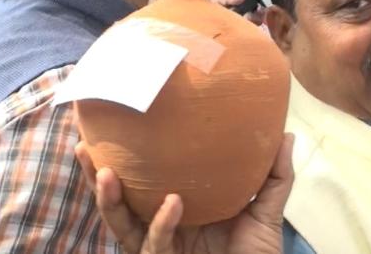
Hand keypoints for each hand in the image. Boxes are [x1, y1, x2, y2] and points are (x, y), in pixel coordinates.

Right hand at [75, 134, 294, 253]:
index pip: (141, 182)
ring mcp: (160, 248)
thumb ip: (274, 177)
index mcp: (175, 209)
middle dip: (96, 176)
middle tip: (84, 146)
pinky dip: (161, 224)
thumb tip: (286, 135)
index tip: (109, 128)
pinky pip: (155, 245)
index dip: (122, 160)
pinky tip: (172, 203)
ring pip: (121, 226)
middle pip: (118, 202)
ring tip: (106, 173)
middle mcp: (160, 227)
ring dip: (110, 200)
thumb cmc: (257, 253)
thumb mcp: (266, 211)